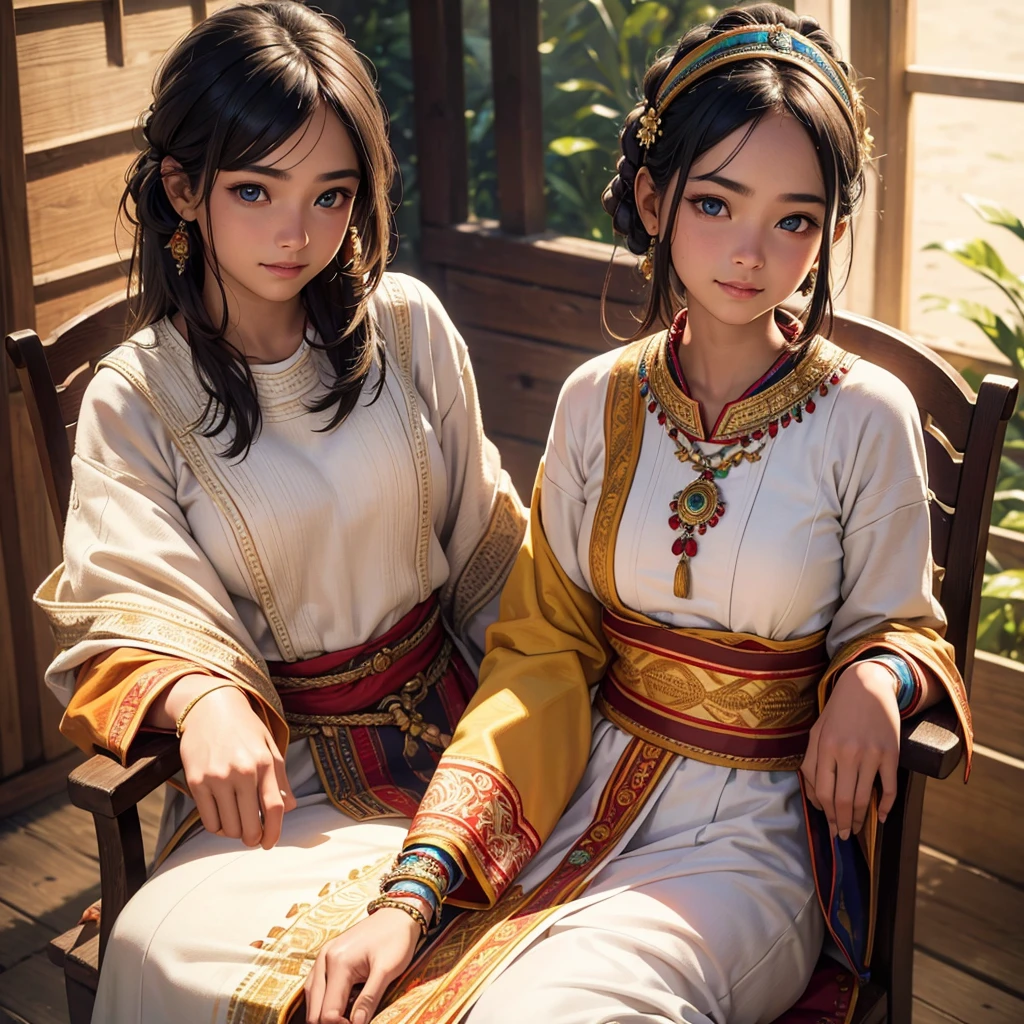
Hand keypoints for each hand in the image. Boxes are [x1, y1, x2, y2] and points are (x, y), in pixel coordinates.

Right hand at [175, 681, 295, 848]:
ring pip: (229, 827)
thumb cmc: (244, 728)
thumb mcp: (269, 746)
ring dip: (234, 833)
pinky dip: (217, 827)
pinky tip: (222, 818)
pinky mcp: (196, 782)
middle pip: (250, 824)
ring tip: (237, 823)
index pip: (274, 807)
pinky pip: (208, 820)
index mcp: (264, 762)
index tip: (270, 842)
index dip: (275, 831)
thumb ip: (280, 778)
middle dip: (253, 838)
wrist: (210, 707)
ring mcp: (217, 778)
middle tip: (253, 837)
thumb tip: (290, 808)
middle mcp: (242, 772)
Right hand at [304, 907, 420, 1023]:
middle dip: (330, 1021)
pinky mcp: (327, 954)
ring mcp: (324, 955)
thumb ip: (369, 999)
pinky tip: (337, 1004)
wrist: (398, 913)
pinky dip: (323, 999)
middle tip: (352, 1023)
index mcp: (338, 963)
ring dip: (323, 1012)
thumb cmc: (396, 939)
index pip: (328, 1011)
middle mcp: (325, 958)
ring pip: (312, 996)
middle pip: (315, 1007)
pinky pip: (316, 984)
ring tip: (345, 1018)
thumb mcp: (387, 969)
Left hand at [800, 660, 900, 839]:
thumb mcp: (816, 732)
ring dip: (861, 819)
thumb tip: (816, 798)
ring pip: (865, 797)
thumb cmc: (838, 713)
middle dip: (843, 823)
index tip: (830, 826)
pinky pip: (890, 787)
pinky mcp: (891, 753)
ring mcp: (871, 753)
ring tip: (857, 830)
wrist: (867, 685)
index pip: (824, 792)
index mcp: (825, 747)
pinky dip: (887, 806)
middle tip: (844, 836)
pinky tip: (882, 817)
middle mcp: (848, 752)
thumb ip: (812, 764)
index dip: (827, 814)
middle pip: (844, 799)